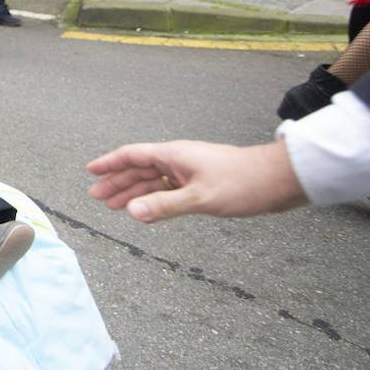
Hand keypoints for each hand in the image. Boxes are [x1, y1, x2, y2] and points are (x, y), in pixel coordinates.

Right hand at [86, 139, 307, 223]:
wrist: (278, 180)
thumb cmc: (243, 183)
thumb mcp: (200, 198)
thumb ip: (165, 206)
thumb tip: (132, 213)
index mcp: (174, 155)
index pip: (132, 155)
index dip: (110, 163)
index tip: (91, 171)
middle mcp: (178, 160)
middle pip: (140, 169)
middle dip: (117, 182)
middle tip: (97, 197)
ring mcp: (190, 172)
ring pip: (153, 180)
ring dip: (134, 192)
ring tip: (115, 206)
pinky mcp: (201, 184)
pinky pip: (168, 190)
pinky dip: (154, 199)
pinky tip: (147, 210)